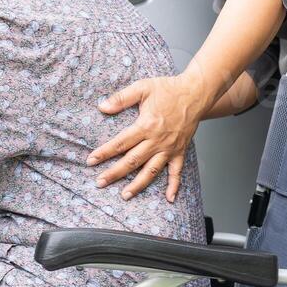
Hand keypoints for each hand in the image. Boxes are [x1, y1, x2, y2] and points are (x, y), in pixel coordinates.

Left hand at [88, 73, 206, 201]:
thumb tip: (102, 107)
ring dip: (138, 185)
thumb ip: (122, 98)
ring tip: (125, 195)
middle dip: (114, 173)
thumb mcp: (142, 87)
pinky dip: (174, 186)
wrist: (195, 93)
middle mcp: (157, 141)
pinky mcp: (180, 151)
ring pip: (151, 171)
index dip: (104, 153)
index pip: (120, 143)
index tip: (91, 161)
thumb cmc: (168, 89)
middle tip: (100, 183)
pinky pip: (177, 172)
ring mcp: (169, 148)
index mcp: (146, 126)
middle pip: (132, 161)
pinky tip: (169, 199)